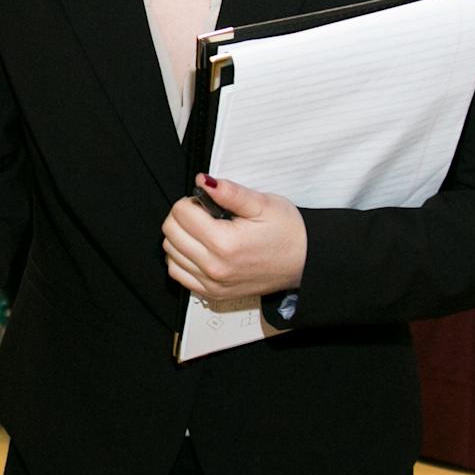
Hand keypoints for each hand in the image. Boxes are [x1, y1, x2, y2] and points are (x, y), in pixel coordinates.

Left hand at [160, 175, 306, 301]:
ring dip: (181, 237)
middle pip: (170, 233)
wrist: (304, 262)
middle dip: (183, 216)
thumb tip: (203, 181)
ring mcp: (212, 284)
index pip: (180, 213)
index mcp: (225, 244)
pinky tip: (200, 249)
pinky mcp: (212, 293)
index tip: (207, 202)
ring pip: (170, 253)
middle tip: (206, 214)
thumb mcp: (263, 204)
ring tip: (205, 231)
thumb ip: (230, 192)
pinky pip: (178, 274)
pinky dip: (182, 258)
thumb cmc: (288, 233)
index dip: (192, 200)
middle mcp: (214, 268)